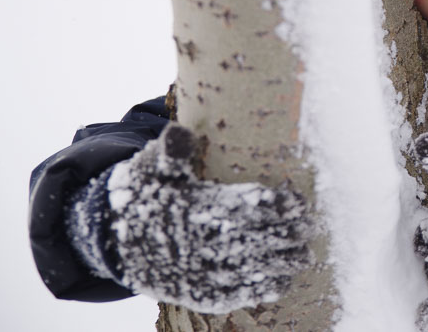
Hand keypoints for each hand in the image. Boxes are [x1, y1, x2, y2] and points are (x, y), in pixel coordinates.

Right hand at [101, 125, 311, 312]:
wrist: (116, 246)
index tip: (300, 202)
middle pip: (268, 237)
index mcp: (204, 209)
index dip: (284, 205)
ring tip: (304, 254)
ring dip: (288, 262)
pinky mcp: (206, 295)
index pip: (256, 206)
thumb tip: (180, 132)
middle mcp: (210, 244)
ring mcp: (210, 273)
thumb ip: (172, 152)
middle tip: (311, 227)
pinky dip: (268, 288)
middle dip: (294, 233)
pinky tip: (283, 279)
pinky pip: (245, 294)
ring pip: (262, 268)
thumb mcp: (152, 169)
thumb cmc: (144, 199)